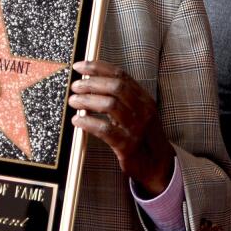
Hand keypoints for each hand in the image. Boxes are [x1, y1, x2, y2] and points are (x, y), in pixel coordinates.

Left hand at [67, 60, 174, 195]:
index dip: (98, 68)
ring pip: (110, 105)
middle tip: (75, 86)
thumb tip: (90, 81)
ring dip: (87, 100)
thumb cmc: (141, 136)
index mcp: (144, 99)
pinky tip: (77, 120)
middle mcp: (143, 110)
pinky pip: (105, 130)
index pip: (121, 75)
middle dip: (91, 83)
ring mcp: (136, 128)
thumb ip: (120, 98)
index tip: (80, 66)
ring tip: (73, 101)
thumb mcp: (137, 112)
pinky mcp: (127, 146)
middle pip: (116, 87)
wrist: (157, 165)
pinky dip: (88, 122)